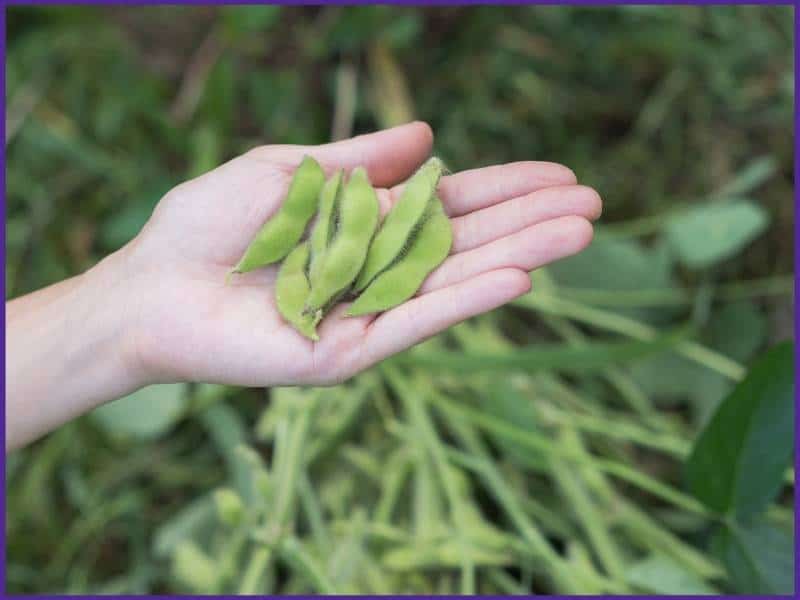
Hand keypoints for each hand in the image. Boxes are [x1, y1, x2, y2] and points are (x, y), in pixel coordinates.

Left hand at [120, 122, 600, 386]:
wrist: (152, 287)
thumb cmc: (209, 224)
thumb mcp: (291, 172)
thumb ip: (360, 161)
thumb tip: (431, 135)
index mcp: (367, 224)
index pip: (451, 205)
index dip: (506, 188)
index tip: (561, 175)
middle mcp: (378, 269)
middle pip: (466, 242)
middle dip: (529, 221)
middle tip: (594, 204)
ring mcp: (369, 313)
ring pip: (453, 280)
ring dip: (518, 256)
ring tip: (579, 233)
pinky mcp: (349, 353)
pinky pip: (414, 321)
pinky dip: (463, 301)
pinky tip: (517, 279)